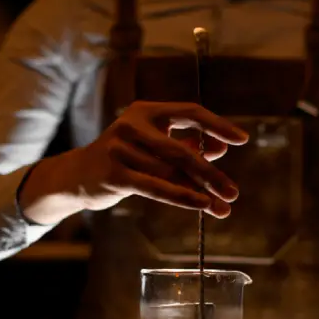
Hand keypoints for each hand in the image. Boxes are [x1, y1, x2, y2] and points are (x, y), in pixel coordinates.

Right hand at [67, 101, 247, 216]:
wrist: (77, 176)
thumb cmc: (123, 158)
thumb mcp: (152, 145)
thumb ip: (183, 145)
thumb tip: (218, 150)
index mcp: (146, 111)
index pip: (189, 111)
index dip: (217, 126)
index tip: (242, 140)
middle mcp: (133, 125)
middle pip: (182, 150)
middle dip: (211, 173)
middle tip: (233, 192)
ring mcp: (121, 149)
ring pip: (171, 173)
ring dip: (200, 193)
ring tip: (223, 207)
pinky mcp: (115, 174)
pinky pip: (157, 188)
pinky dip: (183, 197)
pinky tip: (202, 205)